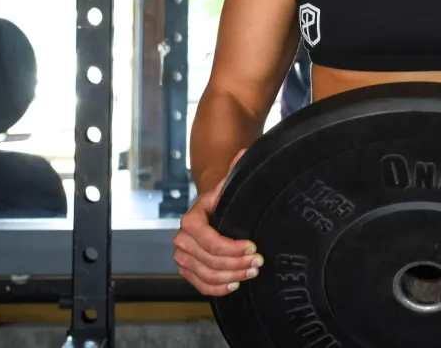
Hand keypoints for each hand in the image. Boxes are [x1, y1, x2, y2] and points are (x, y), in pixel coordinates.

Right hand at [173, 148, 261, 296]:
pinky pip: (200, 285)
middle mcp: (182, 239)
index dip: (232, 247)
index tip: (253, 247)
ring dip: (232, 276)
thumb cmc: (221, 199)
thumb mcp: (227, 185)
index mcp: (191, 219)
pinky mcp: (187, 270)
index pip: (209, 240)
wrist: (210, 210)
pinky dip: (217, 289)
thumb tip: (243, 152)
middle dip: (237, 264)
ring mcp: (183, 256)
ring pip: (207, 274)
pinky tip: (235, 285)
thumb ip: (235, 170)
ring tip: (252, 271)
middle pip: (210, 260)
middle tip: (259, 262)